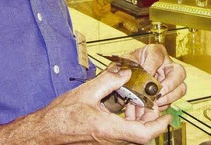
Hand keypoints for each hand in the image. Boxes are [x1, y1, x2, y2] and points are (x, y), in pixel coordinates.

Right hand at [16, 67, 171, 143]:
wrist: (44, 132)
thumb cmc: (60, 116)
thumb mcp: (86, 92)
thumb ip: (109, 81)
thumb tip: (127, 72)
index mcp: (109, 129)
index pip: (143, 134)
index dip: (159, 125)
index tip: (167, 114)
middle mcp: (110, 140)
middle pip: (142, 135)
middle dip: (153, 119)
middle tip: (156, 102)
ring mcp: (107, 142)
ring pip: (134, 135)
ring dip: (142, 121)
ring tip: (143, 102)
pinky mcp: (103, 141)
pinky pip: (124, 135)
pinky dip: (131, 122)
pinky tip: (128, 108)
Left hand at [122, 44, 186, 111]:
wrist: (123, 82)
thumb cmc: (124, 70)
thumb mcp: (119, 66)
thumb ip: (119, 69)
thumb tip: (126, 74)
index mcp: (154, 52)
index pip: (157, 56)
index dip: (151, 67)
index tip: (144, 77)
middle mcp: (166, 64)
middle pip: (179, 71)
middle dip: (169, 84)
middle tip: (157, 93)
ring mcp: (170, 79)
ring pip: (181, 87)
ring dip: (170, 96)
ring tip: (156, 102)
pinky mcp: (169, 92)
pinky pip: (174, 99)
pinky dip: (164, 104)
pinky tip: (153, 106)